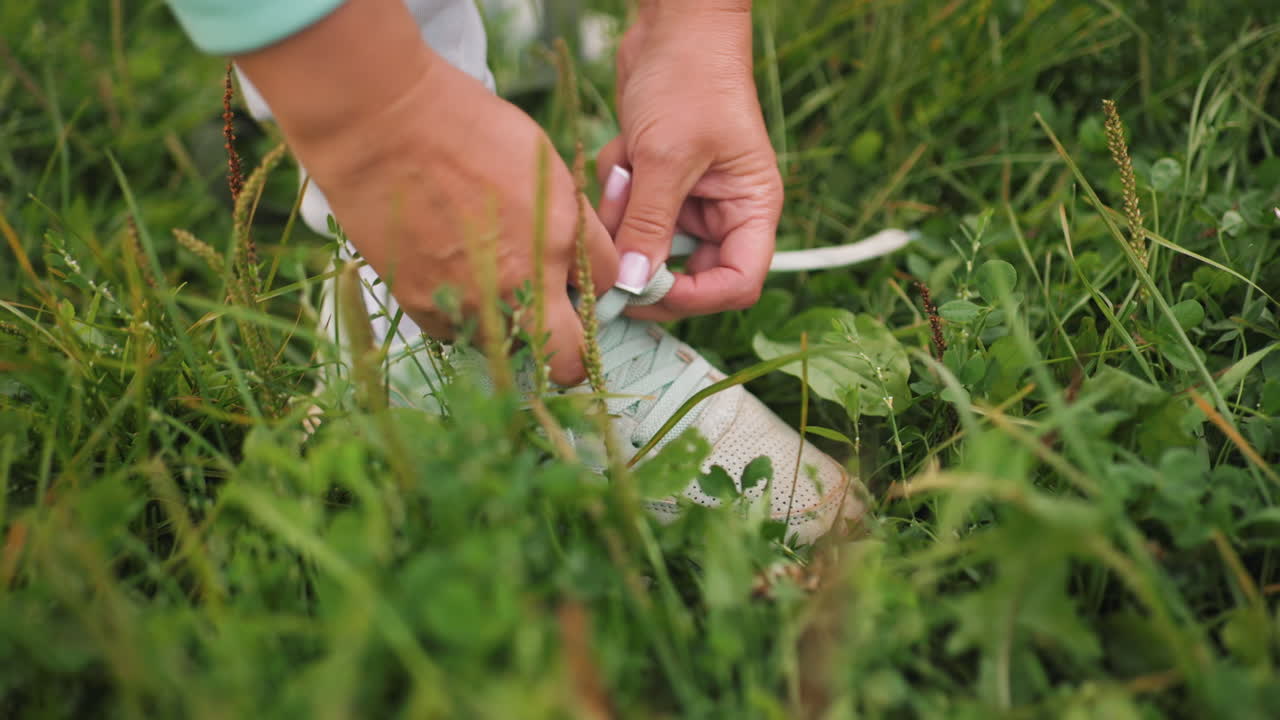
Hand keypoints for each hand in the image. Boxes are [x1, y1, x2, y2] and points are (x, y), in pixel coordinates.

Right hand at [237, 0, 617, 384]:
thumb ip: (567, 214)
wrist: (383, 126)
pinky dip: (462, 316)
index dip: (595, 281)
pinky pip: (460, 333)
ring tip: (490, 284)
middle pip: (571, 359)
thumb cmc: (463, 125)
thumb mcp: (540, 160)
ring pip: (512, 349)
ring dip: (511, 329)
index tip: (578, 276)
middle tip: (557, 328)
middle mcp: (528, 280)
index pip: (610, 285)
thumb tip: (574, 250)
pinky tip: (449, 276)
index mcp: (565, 234)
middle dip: (572, 351)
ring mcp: (477, 302)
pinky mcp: (429, 309)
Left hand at [596, 2, 781, 320]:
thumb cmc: (688, 79)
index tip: (646, 292)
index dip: (696, 299)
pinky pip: (629, 212)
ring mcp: (689, 199)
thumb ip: (650, 224)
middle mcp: (723, 211)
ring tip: (624, 171)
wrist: (672, 23)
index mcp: (750, 209)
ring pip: (648, 243)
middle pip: (686, 273)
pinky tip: (622, 150)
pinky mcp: (658, 183)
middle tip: (609, 251)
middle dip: (645, 257)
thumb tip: (634, 285)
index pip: (737, 283)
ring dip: (625, 217)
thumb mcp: (665, 156)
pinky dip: (617, 189)